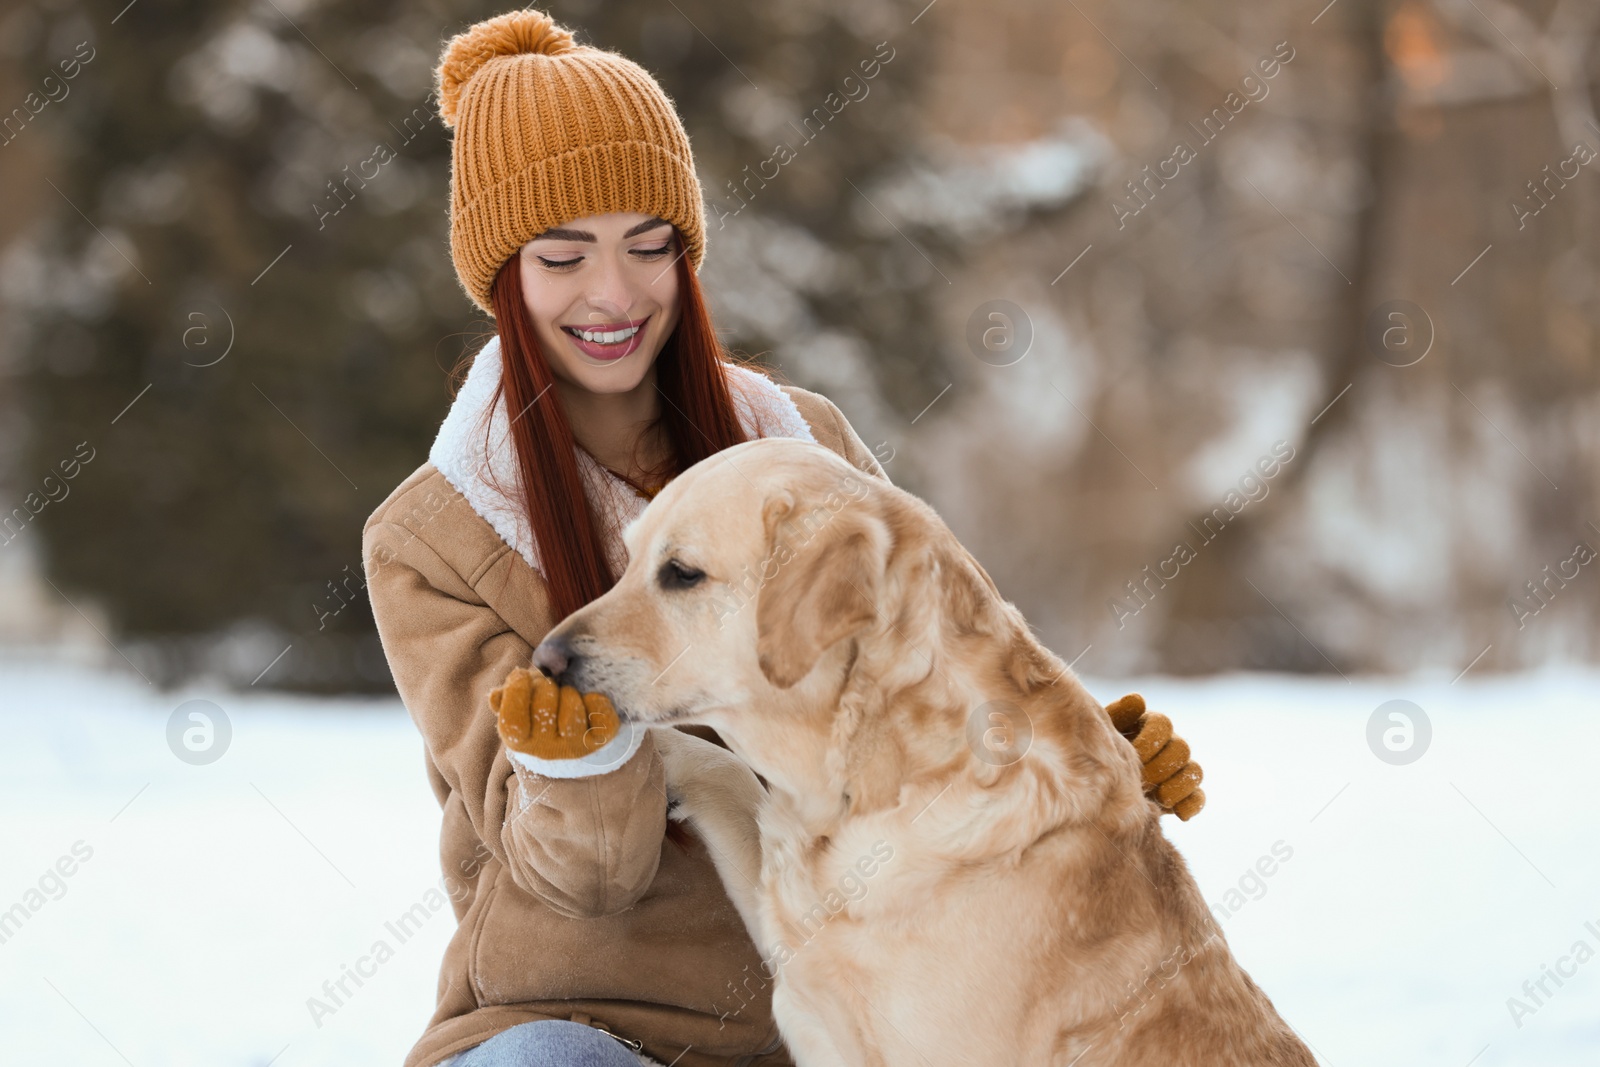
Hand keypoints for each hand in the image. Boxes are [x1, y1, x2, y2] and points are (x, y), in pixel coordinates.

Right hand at [490, 665, 620, 760]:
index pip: (512, 721)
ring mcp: (575, 747)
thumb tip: (496, 696)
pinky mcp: (599, 740)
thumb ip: (506, 695)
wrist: (571, 730)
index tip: (522, 675)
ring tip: (567, 694)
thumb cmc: (538, 706)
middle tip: (548, 686)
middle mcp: (546, 750)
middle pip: (543, 709)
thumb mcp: (519, 700)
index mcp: (520, 741)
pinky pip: (601, 715)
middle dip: (546, 686)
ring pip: (572, 712)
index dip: (516, 692)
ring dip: (569, 693)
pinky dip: (596, 700)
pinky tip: (588, 699)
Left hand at [1105, 693, 1204, 820]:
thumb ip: (1118, 716)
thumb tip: (1138, 700)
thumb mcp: (1099, 734)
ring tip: (1160, 797)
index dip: (1151, 738)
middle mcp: (1166, 745)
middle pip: (1180, 748)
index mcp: (1147, 726)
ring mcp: (1176, 769)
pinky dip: (1191, 803)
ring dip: (1178, 784)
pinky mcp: (1180, 794)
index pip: (1162, 724)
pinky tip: (1180, 813)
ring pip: (1193, 770)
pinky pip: (1196, 796)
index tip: (1135, 750)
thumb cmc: (1093, 755)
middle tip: (1144, 776)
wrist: (1093, 785)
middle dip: (1163, 764)